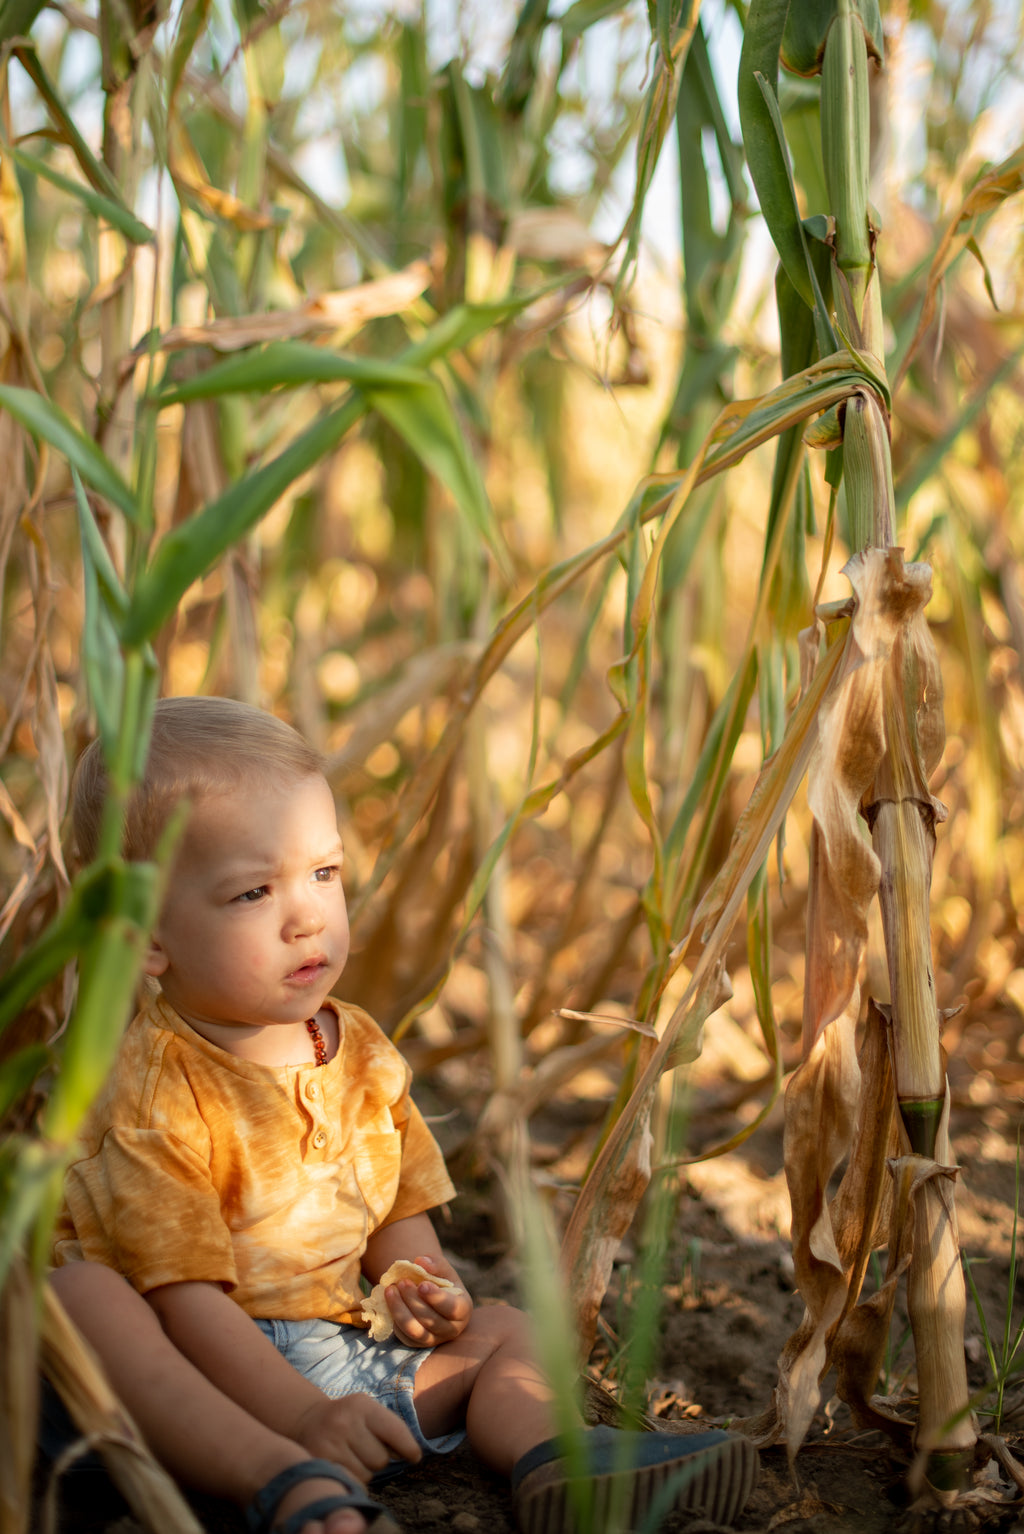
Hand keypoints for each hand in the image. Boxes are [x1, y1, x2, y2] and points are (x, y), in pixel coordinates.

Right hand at [294, 1391, 420, 1483]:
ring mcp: (330, 1444)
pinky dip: (353, 1480)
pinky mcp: (320, 1463)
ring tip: (353, 1456)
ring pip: (367, 1475)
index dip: (409, 1448)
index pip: (395, 1430)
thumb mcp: (367, 1411)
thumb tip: (413, 1455)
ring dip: (365, 1471)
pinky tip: (345, 1466)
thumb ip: (389, 1428)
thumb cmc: (348, 1418)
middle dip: (379, 1459)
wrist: (308, 1420)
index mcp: (362, 1406)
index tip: (414, 1457)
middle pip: (381, 1459)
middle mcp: (345, 1423)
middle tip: (366, 1450)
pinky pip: (350, 1483)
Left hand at [386, 1252, 472, 1347]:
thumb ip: (435, 1263)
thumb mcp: (443, 1269)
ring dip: (399, 1310)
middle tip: (402, 1282)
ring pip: (415, 1330)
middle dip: (413, 1300)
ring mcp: (434, 1339)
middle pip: (431, 1320)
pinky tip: (389, 1301)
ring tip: (390, 1290)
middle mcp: (451, 1329)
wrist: (431, 1297)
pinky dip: (394, 1318)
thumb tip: (421, 1262)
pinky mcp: (417, 1344)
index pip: (453, 1308)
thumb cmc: (441, 1282)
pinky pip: (403, 1335)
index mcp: (463, 1309)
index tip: (421, 1285)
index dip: (436, 1298)